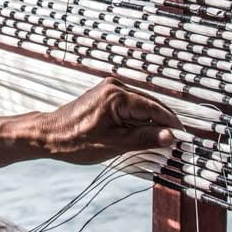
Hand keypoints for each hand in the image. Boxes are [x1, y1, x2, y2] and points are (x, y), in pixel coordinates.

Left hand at [39, 76, 180, 164]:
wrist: (48, 135)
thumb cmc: (75, 141)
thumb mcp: (113, 144)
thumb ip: (143, 139)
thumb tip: (169, 137)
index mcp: (117, 96)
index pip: (155, 109)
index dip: (171, 124)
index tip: (184, 137)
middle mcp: (115, 87)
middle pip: (150, 104)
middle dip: (163, 123)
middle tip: (176, 141)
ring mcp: (109, 89)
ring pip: (141, 105)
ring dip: (150, 122)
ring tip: (161, 141)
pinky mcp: (105, 95)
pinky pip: (130, 106)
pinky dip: (138, 119)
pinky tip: (143, 134)